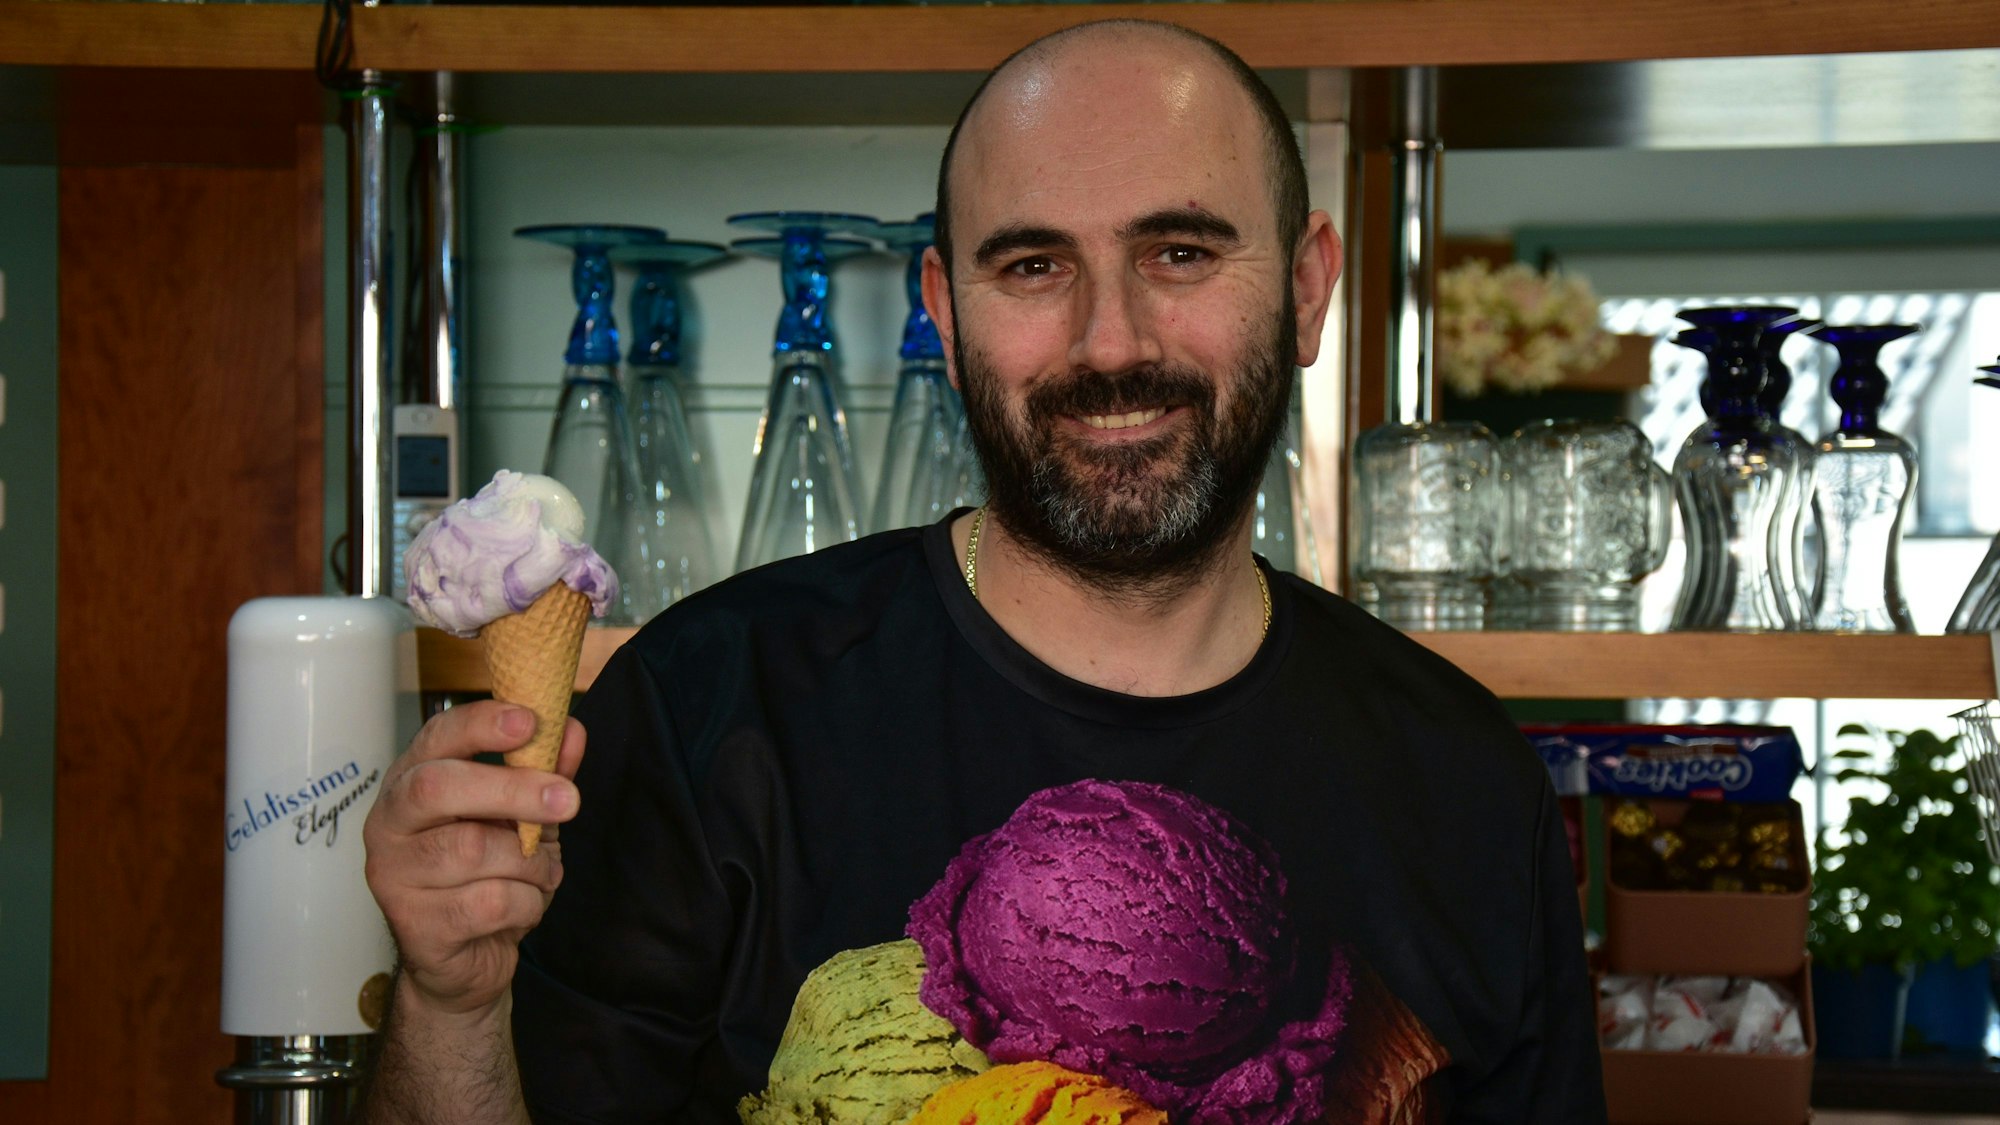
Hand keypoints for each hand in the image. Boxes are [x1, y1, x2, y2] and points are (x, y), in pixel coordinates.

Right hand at [364, 701, 584, 1017]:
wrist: (466, 959)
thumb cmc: (488, 875)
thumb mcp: (521, 816)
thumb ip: (544, 773)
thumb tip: (573, 732)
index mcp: (413, 781)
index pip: (436, 737)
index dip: (480, 724)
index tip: (529, 720)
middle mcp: (390, 822)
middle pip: (438, 788)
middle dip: (512, 789)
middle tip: (568, 800)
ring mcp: (394, 875)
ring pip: (473, 850)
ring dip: (530, 862)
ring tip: (542, 872)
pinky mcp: (414, 925)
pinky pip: (489, 902)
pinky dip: (526, 904)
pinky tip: (523, 907)